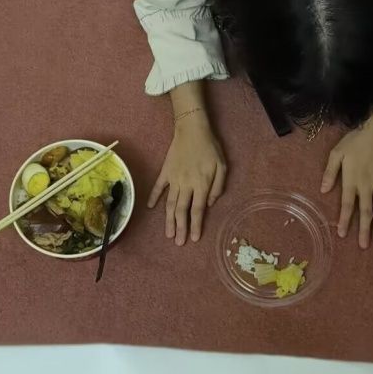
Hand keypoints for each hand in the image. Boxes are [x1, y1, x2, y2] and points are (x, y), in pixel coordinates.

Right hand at [148, 111, 226, 244]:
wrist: (192, 130)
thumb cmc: (210, 148)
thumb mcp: (222, 167)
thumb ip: (217, 187)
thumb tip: (209, 204)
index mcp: (201, 185)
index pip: (197, 210)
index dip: (196, 225)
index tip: (194, 239)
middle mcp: (186, 185)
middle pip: (181, 211)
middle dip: (180, 228)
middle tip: (178, 243)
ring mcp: (173, 179)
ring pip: (170, 203)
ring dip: (169, 220)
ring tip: (167, 233)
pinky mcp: (165, 171)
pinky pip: (159, 187)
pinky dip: (154, 197)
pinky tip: (150, 207)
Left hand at [321, 110, 372, 248]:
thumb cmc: (354, 142)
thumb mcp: (336, 154)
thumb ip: (330, 173)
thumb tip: (323, 190)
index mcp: (351, 181)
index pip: (347, 205)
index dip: (345, 220)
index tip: (343, 234)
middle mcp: (366, 185)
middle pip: (365, 211)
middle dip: (364, 229)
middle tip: (364, 246)